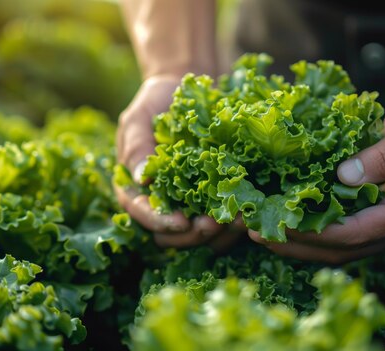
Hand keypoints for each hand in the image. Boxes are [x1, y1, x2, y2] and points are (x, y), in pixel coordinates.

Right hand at [115, 76, 242, 251]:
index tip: (182, 221)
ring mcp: (189, 204)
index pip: (141, 213)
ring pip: (198, 236)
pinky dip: (235, 224)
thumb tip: (140, 178)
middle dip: (191, 235)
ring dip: (217, 235)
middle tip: (212, 224)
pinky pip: (223, 224)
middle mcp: (162, 202)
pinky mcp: (216, 200)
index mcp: (136, 188)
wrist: (192, 87)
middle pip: (170, 235)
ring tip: (236, 221)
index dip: (160, 221)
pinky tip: (248, 213)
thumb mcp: (139, 117)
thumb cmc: (158, 100)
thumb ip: (136, 147)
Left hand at [249, 93, 384, 262]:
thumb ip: (384, 156)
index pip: (355, 233)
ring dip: (298, 244)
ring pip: (337, 247)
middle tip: (255, 233)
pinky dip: (309, 231)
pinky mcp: (374, 217)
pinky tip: (282, 221)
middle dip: (296, 245)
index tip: (278, 224)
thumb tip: (343, 177)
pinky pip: (338, 233)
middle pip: (341, 249)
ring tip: (259, 232)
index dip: (314, 233)